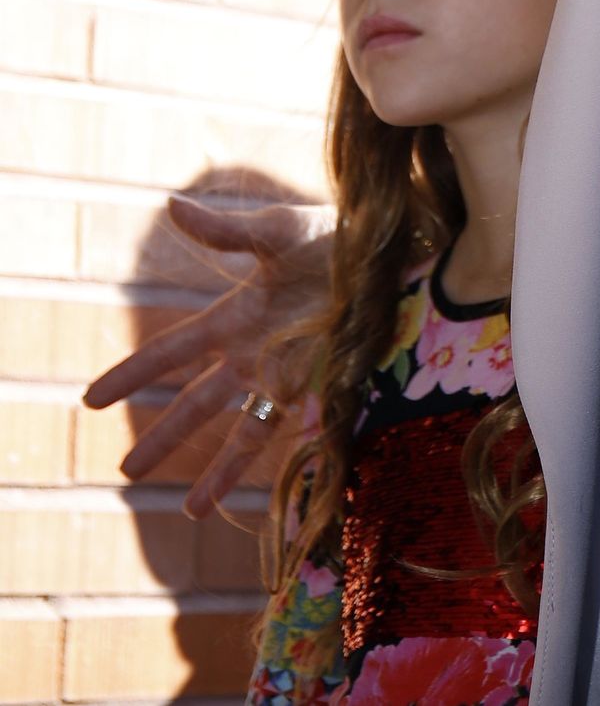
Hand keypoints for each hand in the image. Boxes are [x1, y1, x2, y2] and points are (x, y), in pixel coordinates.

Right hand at [83, 193, 331, 515]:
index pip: (173, 350)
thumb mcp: (277, 230)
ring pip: (234, 430)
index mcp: (237, 314)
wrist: (393, 254)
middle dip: (161, 434)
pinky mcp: (314, 390)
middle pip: (195, 401)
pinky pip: (279, 436)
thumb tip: (170, 205)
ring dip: (208, 468)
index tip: (91, 399)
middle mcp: (253, 351)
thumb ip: (224, 231)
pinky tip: (237, 498)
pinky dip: (256, 469)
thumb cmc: (334, 233)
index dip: (134, 374)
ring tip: (185, 509)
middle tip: (125, 470)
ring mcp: (283, 375)